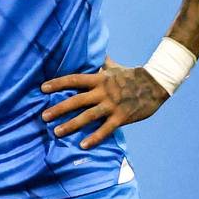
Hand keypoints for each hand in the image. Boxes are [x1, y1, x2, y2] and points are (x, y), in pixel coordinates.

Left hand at [40, 58, 168, 149]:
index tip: (42, 88)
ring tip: (57, 132)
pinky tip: (83, 145)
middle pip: (76, 100)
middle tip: (43, 116)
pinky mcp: (122, 117)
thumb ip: (103, 63)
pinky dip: (94, 138)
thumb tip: (96, 54)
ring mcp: (112, 105)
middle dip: (59, 108)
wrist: (155, 83)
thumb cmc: (133, 75)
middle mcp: (102, 92)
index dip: (58, 83)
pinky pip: (106, 129)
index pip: (74, 80)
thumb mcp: (115, 67)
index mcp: (99, 79)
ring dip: (71, 124)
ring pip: (88, 116)